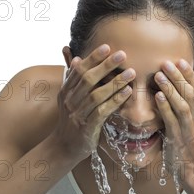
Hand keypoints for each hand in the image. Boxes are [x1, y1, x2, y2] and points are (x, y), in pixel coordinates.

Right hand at [52, 44, 134, 163]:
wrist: (63, 147)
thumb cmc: (70, 121)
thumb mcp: (67, 99)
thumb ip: (72, 80)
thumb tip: (75, 59)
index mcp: (66, 91)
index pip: (79, 70)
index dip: (93, 58)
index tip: (107, 46)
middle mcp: (70, 101)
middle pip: (88, 79)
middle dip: (105, 65)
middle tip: (122, 54)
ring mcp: (78, 114)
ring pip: (97, 95)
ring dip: (115, 82)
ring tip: (131, 73)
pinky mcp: (87, 127)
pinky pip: (102, 111)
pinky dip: (115, 101)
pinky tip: (127, 93)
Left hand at [154, 58, 193, 180]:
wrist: (190, 167)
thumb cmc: (188, 140)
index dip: (190, 74)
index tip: (180, 60)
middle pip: (191, 93)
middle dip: (179, 77)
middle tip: (166, 62)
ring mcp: (188, 129)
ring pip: (182, 104)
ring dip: (171, 89)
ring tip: (159, 75)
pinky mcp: (177, 138)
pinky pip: (172, 120)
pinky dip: (165, 107)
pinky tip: (158, 96)